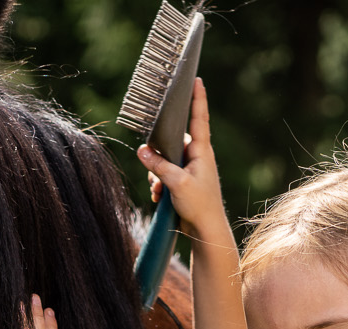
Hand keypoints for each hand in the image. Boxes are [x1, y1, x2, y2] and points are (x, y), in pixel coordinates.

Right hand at [134, 78, 225, 245]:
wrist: (206, 231)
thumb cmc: (199, 205)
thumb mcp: (176, 183)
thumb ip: (158, 165)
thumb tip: (142, 150)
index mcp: (202, 151)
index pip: (199, 117)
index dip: (197, 97)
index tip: (196, 79)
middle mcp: (197, 156)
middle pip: (173, 142)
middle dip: (159, 156)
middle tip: (157, 173)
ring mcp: (190, 169)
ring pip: (165, 160)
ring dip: (157, 174)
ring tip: (160, 190)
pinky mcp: (184, 181)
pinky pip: (164, 175)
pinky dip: (159, 184)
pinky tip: (160, 197)